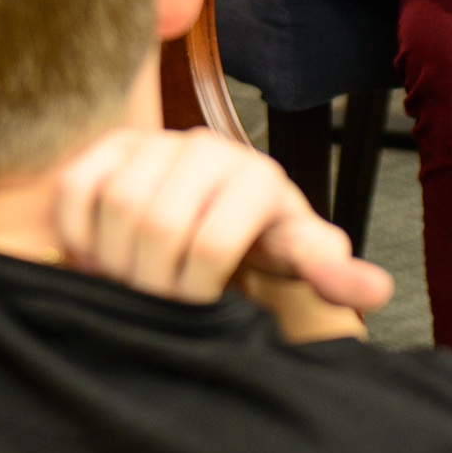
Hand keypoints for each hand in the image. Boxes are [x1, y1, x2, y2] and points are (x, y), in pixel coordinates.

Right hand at [52, 127, 392, 330]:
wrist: (223, 208)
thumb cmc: (263, 241)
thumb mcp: (300, 258)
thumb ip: (330, 272)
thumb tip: (375, 288)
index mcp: (259, 177)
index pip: (213, 242)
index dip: (197, 289)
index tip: (200, 311)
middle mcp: (207, 147)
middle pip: (157, 224)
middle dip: (152, 280)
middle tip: (157, 307)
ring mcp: (154, 141)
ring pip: (115, 204)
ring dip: (114, 259)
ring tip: (131, 287)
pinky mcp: (110, 145)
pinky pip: (75, 186)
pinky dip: (77, 232)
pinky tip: (97, 260)